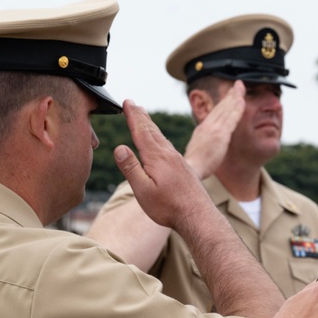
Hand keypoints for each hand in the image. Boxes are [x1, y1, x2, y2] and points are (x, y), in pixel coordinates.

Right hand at [114, 101, 212, 228]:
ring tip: (145, 117)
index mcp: (157, 158)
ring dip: (151, 125)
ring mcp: (178, 160)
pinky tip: (161, 142)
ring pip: (161, 138)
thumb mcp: (143, 191)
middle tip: (133, 103)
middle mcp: (169, 154)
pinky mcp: (184, 168)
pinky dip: (161, 138)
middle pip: (152, 130)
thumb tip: (119, 147)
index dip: (133, 116)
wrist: (198, 216)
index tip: (126, 102)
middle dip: (141, 116)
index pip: (141, 131)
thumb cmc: (169, 207)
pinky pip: (169, 146)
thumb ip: (131, 168)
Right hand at [183, 81, 245, 178]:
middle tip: (238, 84)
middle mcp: (208, 126)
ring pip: (226, 109)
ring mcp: (214, 129)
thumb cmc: (192, 166)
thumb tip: (204, 145)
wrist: (190, 170)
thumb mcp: (196, 151)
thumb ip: (203, 144)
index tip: (231, 94)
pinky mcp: (220, 135)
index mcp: (202, 130)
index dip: (223, 102)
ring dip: (235, 97)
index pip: (215, 112)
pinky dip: (236, 108)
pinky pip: (231, 118)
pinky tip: (242, 100)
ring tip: (241, 86)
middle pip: (221, 107)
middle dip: (230, 94)